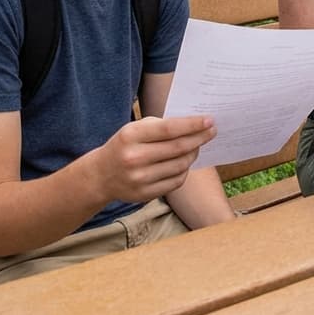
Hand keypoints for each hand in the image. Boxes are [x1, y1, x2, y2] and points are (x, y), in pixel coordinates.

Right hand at [95, 115, 217, 202]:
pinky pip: (175, 181)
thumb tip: (193, 125)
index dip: (192, 125)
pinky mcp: (145, 194)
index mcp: (131, 136)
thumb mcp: (134, 129)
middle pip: (178, 148)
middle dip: (199, 138)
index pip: (169, 129)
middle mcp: (135, 158)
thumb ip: (160, 126)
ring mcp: (140, 179)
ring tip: (196, 146)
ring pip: (180, 165)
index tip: (209, 120)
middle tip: (212, 131)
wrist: (101, 175)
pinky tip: (184, 162)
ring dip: (193, 154)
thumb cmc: (124, 146)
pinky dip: (184, 170)